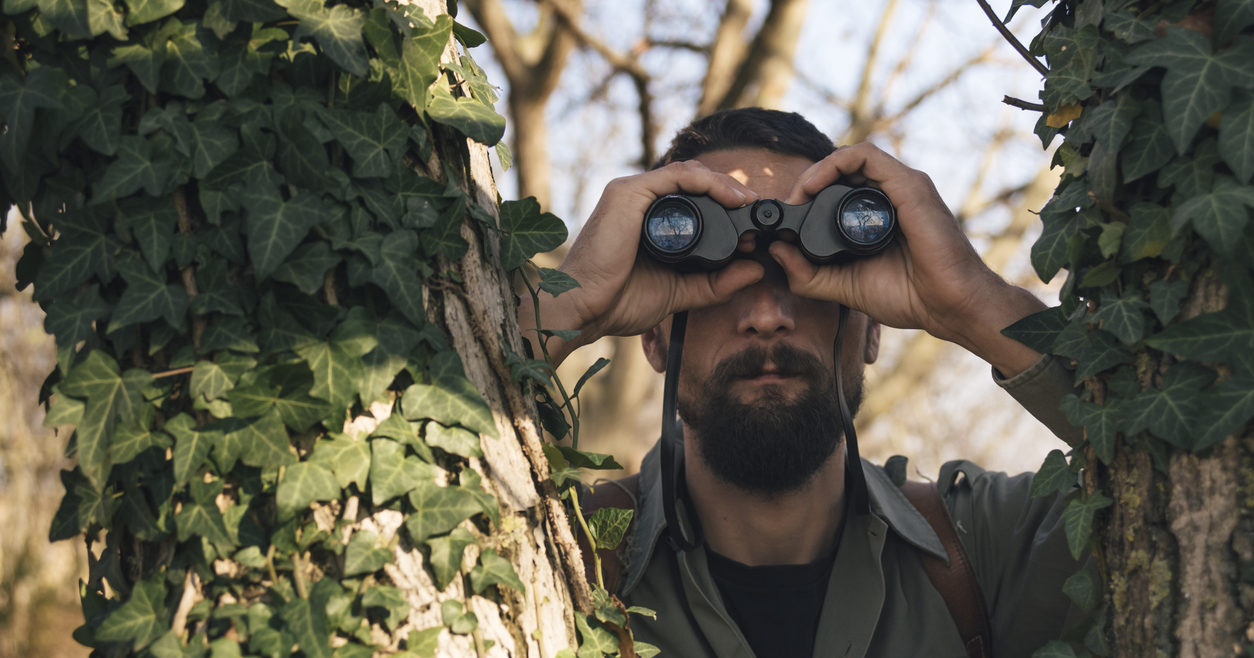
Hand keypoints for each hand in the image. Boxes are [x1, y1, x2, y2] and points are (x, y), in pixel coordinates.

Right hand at [521, 160, 764, 365]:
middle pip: (695, 182)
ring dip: (724, 185)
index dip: (727, 208)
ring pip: (690, 174)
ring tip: (748, 204)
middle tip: (755, 214)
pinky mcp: (629, 193)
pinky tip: (731, 198)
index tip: (752, 230)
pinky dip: (708, 182)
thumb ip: (716, 283)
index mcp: (648, 219)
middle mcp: (639, 200)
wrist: (583, 309)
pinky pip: (677, 175)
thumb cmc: (618, 302)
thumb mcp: (679, 292)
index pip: (694, 199)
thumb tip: (756, 271)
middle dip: (730, 194)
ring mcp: (632, 193)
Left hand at [771, 142, 1045, 375]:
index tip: (786, 220)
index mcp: (877, 214)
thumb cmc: (908, 296)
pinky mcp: (909, 185)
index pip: (837, 188)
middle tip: (788, 208)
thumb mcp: (843, 286)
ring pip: (850, 157)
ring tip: (798, 196)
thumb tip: (776, 251)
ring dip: (815, 171)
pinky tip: (813, 186)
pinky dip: (834, 164)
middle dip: (806, 183)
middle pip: (840, 170)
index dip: (806, 195)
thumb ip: (808, 274)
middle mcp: (890, 195)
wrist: (949, 306)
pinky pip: (866, 156)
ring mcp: (901, 186)